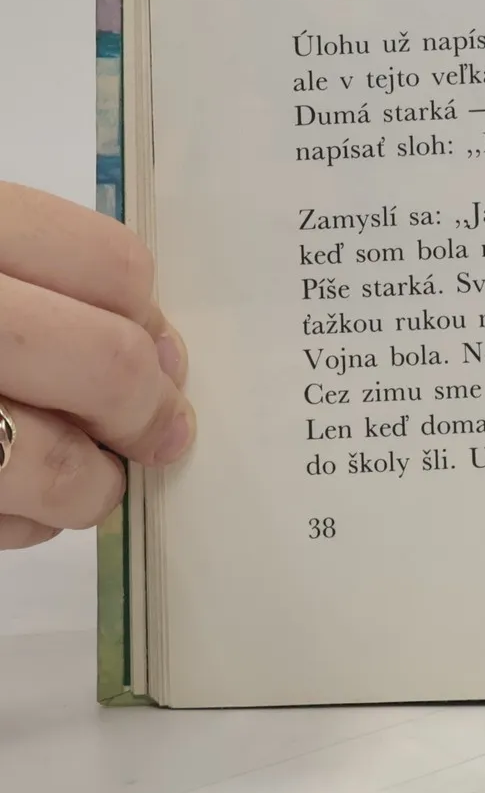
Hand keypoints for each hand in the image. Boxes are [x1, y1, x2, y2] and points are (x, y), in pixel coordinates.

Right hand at [0, 183, 192, 549]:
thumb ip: (57, 289)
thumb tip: (160, 352)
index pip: (114, 267)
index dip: (150, 319)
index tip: (161, 353)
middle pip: (107, 362)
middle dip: (145, 411)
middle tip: (158, 434)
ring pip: (49, 463)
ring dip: (89, 486)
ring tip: (84, 481)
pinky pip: (2, 523)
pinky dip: (22, 525)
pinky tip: (12, 505)